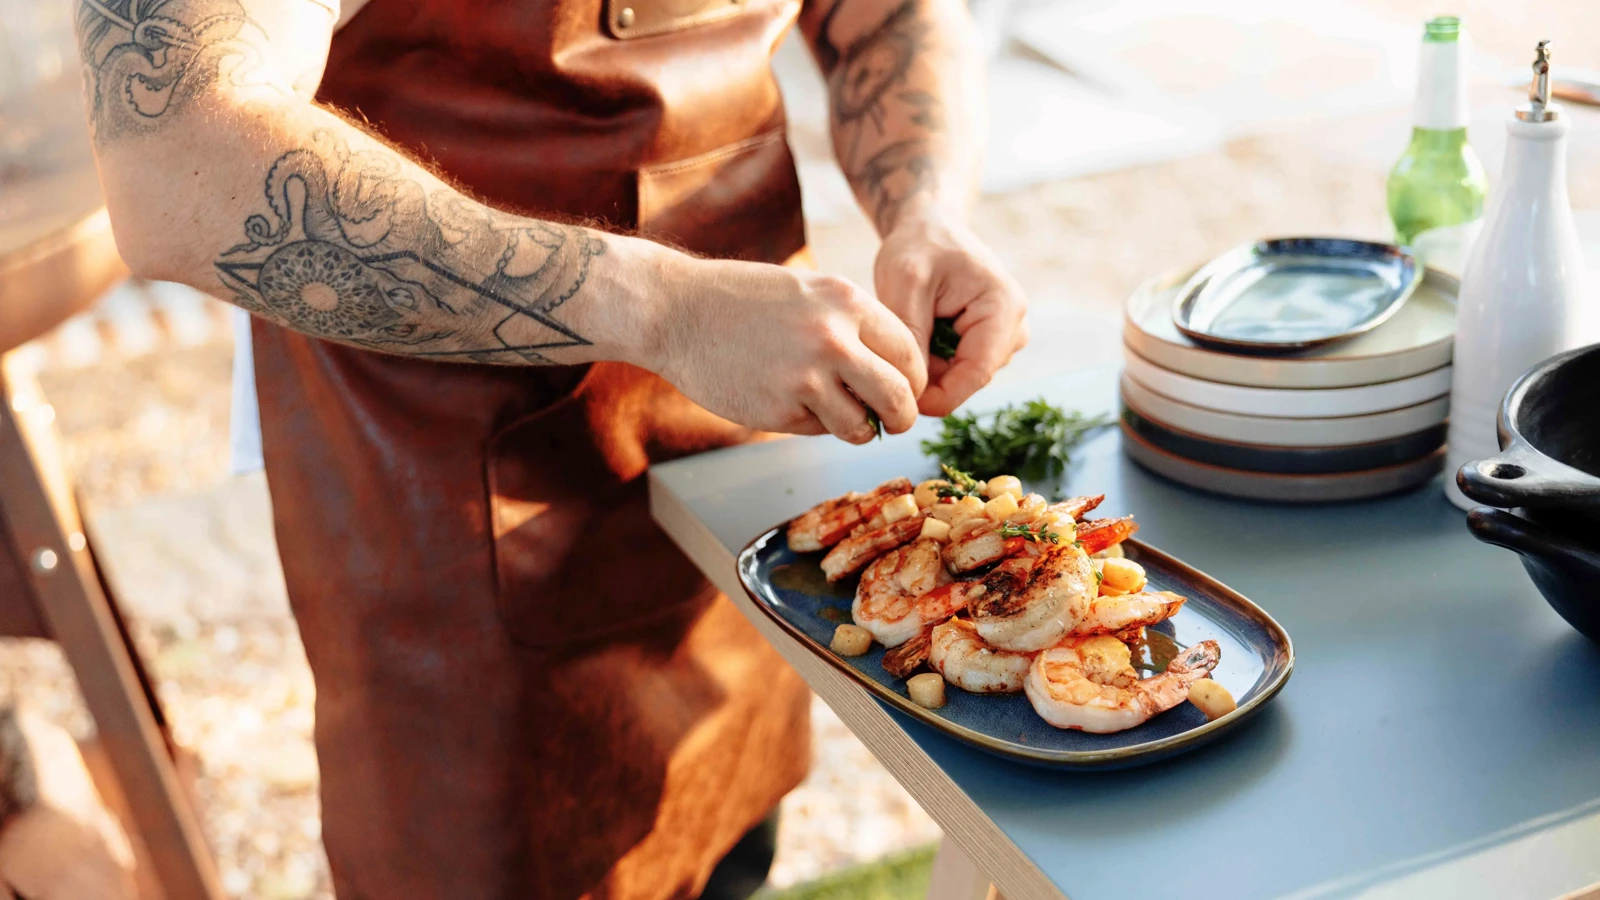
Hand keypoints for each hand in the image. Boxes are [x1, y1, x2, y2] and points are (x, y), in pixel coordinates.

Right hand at [653, 256, 927, 443]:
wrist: (675, 310)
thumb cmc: (742, 300)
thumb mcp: (809, 291)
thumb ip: (851, 324)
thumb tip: (893, 371)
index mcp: (847, 301)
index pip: (910, 352)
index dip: (912, 379)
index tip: (903, 390)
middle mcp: (833, 338)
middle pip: (901, 396)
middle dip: (902, 416)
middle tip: (894, 421)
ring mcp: (805, 377)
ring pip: (862, 426)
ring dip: (858, 429)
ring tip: (840, 416)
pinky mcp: (779, 409)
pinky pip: (818, 430)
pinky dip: (813, 425)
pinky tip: (787, 402)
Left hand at [873, 212, 1027, 415]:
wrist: (930, 226)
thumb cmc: (918, 246)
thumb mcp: (905, 283)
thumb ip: (911, 336)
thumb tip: (913, 389)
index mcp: (1004, 308)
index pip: (976, 374)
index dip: (937, 397)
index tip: (896, 402)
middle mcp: (1014, 327)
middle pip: (969, 380)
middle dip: (929, 382)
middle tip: (886, 364)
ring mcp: (1005, 337)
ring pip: (961, 378)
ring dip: (929, 370)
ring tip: (901, 338)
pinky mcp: (990, 342)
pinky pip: (957, 369)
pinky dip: (931, 363)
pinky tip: (914, 339)